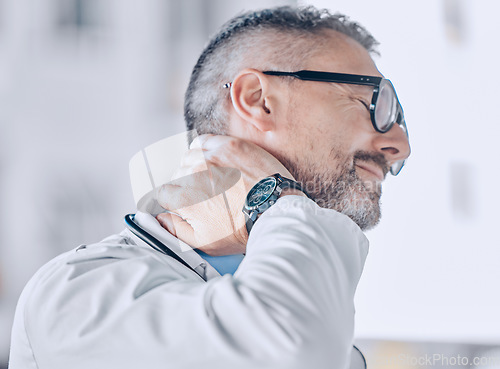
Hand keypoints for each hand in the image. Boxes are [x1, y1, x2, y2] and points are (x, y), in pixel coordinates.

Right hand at [156, 134, 294, 255]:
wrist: (276, 213)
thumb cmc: (242, 230)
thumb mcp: (204, 242)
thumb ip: (175, 230)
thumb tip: (159, 219)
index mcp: (185, 197)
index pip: (164, 193)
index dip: (175, 201)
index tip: (189, 204)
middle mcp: (194, 172)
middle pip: (177, 174)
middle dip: (188, 185)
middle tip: (208, 195)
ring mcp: (213, 156)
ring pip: (189, 156)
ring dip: (196, 166)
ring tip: (213, 179)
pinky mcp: (230, 145)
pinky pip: (205, 141)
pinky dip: (206, 149)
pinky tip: (216, 161)